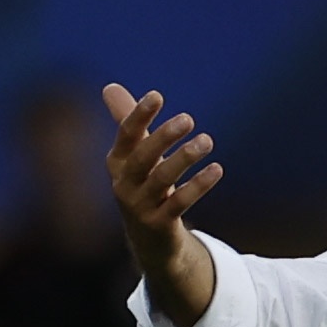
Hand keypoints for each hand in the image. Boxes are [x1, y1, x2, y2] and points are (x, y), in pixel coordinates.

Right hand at [102, 84, 219, 326]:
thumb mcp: (136, 156)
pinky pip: (179, 203)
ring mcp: (139, 206)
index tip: (157, 95)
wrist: (149, 240)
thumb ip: (127, 122)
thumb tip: (109, 86)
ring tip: (207, 140)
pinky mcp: (159, 224)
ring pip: (162, 180)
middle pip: (142, 157)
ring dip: (184, 158)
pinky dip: (198, 186)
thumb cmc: (145, 187)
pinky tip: (217, 169)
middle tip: (188, 118)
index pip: (126, 135)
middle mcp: (124, 183)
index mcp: (117, 163)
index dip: (139, 115)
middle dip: (163, 137)